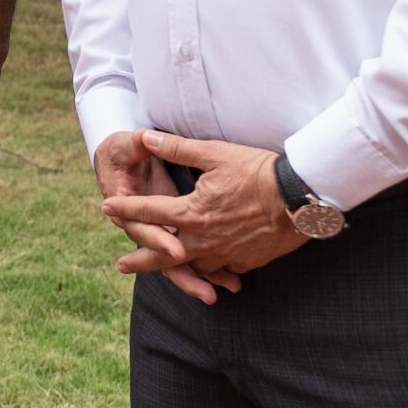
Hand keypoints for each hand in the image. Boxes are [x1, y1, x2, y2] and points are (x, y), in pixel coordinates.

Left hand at [101, 130, 308, 283]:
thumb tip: (147, 138)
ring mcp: (225, 254)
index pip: (149, 211)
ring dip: (174, 269)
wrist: (300, 197)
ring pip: (192, 265)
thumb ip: (177, 149)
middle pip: (163, 254)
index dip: (125, 209)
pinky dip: (209, 270)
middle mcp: (204, 239)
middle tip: (121, 265)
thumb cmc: (257, 171)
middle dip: (140, 260)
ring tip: (161, 270)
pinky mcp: (245, 262)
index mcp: (192, 212)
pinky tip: (204, 269)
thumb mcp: (214, 154)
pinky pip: (220, 269)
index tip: (106, 209)